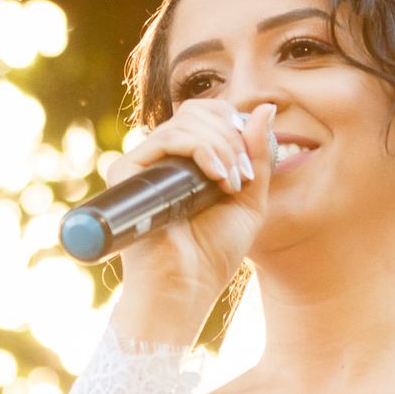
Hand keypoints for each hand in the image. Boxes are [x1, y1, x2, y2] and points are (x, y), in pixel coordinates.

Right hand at [106, 98, 277, 304]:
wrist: (186, 286)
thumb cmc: (214, 253)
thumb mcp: (249, 198)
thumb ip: (258, 154)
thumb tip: (267, 107)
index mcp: (187, 160)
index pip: (207, 114)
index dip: (235, 125)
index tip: (251, 165)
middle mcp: (162, 158)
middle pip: (198, 111)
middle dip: (232, 137)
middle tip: (245, 176)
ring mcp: (144, 163)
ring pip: (186, 121)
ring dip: (221, 146)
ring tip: (232, 183)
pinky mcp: (128, 171)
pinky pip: (168, 138)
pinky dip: (202, 150)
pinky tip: (218, 178)